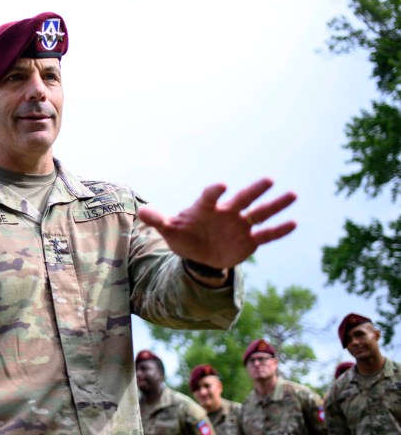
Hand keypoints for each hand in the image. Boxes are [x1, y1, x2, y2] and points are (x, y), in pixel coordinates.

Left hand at [136, 178, 296, 269]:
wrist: (198, 254)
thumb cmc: (184, 235)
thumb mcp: (169, 230)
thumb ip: (159, 220)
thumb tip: (141, 213)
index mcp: (206, 207)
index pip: (210, 196)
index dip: (215, 191)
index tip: (221, 186)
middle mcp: (227, 213)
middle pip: (242, 200)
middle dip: (254, 191)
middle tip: (269, 180)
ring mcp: (240, 226)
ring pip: (260, 213)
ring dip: (276, 205)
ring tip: (293, 194)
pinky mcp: (249, 241)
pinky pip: (266, 235)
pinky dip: (278, 230)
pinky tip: (293, 223)